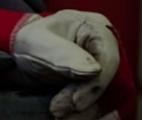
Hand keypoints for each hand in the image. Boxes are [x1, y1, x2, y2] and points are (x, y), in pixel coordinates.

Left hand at [14, 10, 134, 118]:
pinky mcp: (106, 95)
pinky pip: (110, 112)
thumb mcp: (37, 41)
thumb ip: (61, 53)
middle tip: (59, 114)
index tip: (75, 103)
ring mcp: (112, 75)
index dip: (95, 85)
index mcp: (97, 30)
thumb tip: (93, 71)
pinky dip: (94, 119)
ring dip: (93, 116)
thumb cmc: (32, 42)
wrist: (23, 57)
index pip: (109, 59)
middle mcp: (110, 53)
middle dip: (91, 105)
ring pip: (117, 103)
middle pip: (117, 85)